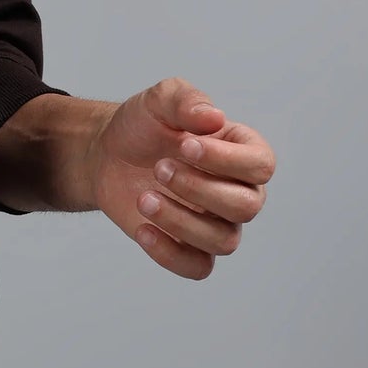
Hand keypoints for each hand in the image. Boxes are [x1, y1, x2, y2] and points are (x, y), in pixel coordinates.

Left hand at [86, 76, 274, 277]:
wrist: (107, 154)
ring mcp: (216, 222)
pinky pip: (198, 267)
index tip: (183, 144)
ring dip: (181, 221)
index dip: (226, 160)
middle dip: (199, 188)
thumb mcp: (160, 100)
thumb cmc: (143, 126)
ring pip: (224, 241)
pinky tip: (143, 229)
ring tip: (144, 198)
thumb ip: (187, 100)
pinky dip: (170, 253)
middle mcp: (238, 190)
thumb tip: (214, 117)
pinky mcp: (190, 247)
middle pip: (246, 207)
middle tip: (158, 167)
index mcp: (241, 152)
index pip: (261, 165)